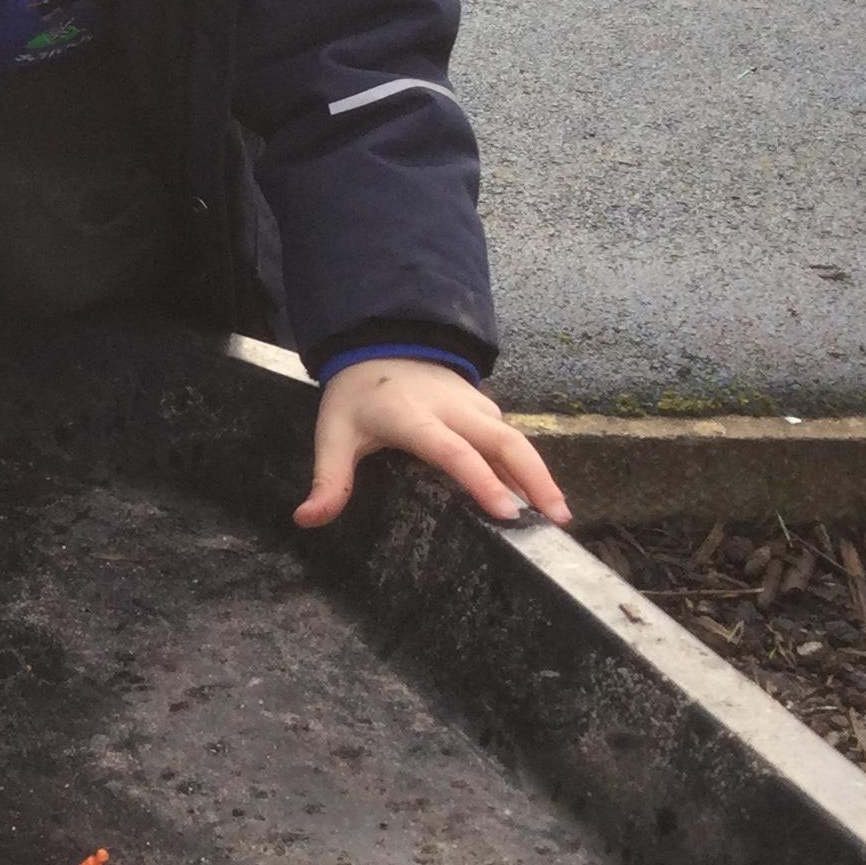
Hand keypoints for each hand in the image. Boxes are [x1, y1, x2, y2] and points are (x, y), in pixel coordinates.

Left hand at [294, 359, 569, 529]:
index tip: (506, 512)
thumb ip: (328, 479)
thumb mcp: (332, 433)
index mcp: (412, 416)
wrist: (380, 344)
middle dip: (534, 479)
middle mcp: (452, 409)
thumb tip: (308, 520)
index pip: (453, 451)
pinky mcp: (484, 407)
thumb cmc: (356, 397)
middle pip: (503, 442)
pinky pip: (510, 437)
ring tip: (558, 516)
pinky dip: (527, 466)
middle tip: (556, 520)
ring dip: (539, 474)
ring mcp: (473, 405)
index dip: (481, 480)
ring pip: (515, 439)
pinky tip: (538, 495)